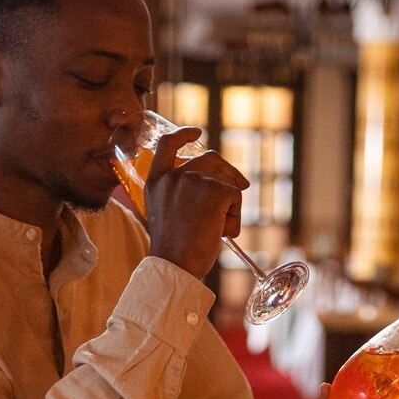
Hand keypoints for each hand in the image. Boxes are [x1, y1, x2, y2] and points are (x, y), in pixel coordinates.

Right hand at [145, 129, 248, 279]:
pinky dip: (235, 217)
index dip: (184, 135)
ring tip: (218, 229)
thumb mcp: (167, 214)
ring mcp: (194, 180)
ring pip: (226, 182)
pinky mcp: (215, 190)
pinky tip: (221, 233)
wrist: (175, 266)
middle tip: (242, 184)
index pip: (167, 144)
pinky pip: (236, 197)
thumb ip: (179, 194)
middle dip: (227, 172)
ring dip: (229, 205)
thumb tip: (212, 184)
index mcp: (156, 181)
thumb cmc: (173, 250)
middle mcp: (174, 175)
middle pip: (209, 159)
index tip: (196, 132)